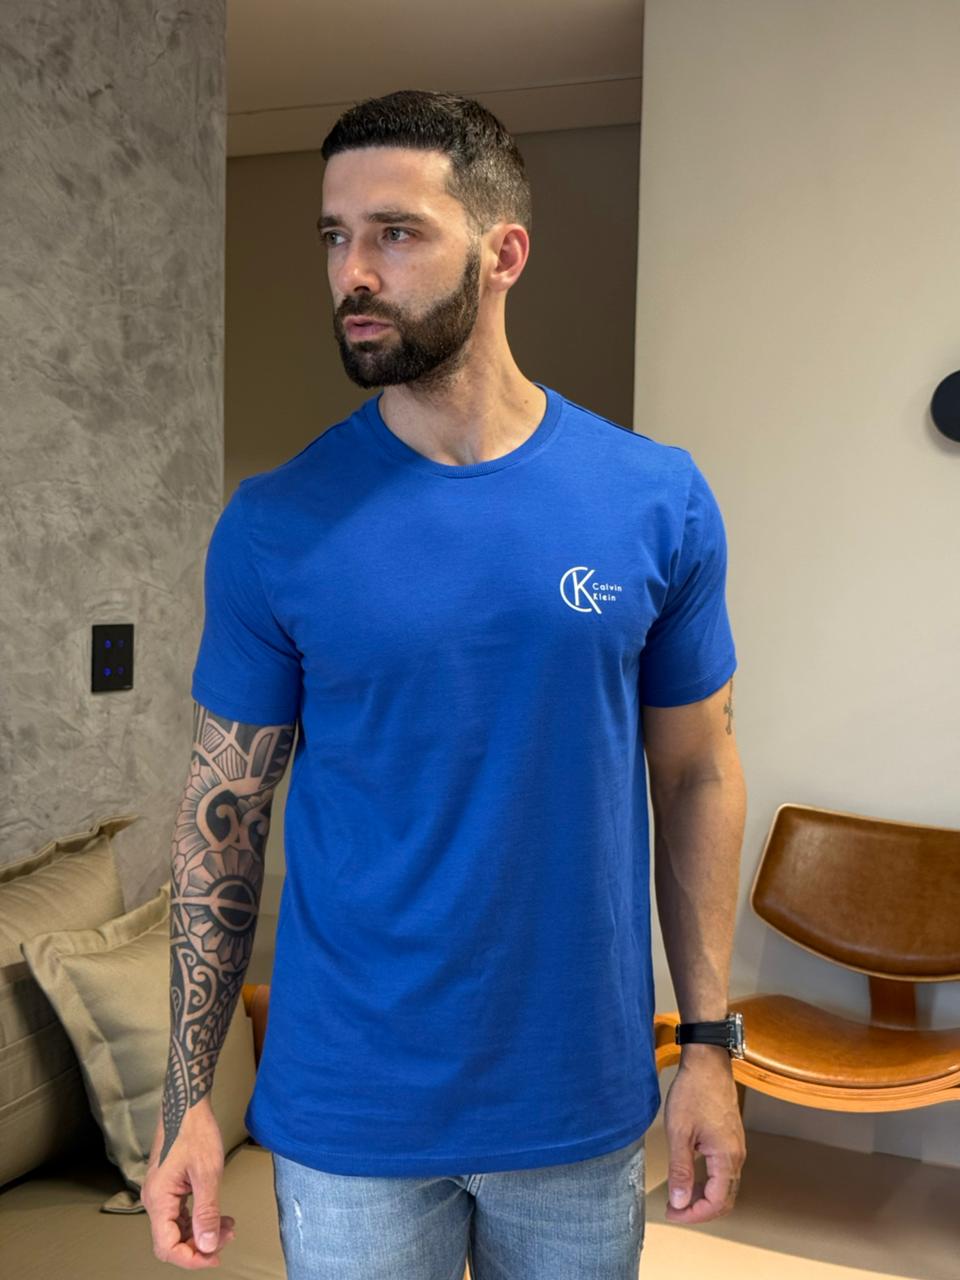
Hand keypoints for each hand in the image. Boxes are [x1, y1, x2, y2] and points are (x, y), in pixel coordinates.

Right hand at [141, 1101, 236, 1268]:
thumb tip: (208, 1244)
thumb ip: (207, 1212)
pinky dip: (198, 1219)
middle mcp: (154, 1199)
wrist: (188, 1105)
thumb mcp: (207, 1173)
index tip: (215, 1257)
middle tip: (227, 1238)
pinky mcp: (168, 1186)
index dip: (191, 1258)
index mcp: (158, 1199)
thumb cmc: (195, 1131)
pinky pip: (179, 1213)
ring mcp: (160, 1193)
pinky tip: (217, 1215)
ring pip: (176, 1228)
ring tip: (227, 1226)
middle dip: (199, 1245)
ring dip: (201, 1232)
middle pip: (171, 1240)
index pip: (167, 1246)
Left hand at [662, 1047, 745, 1224]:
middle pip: (724, 1199)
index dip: (693, 1214)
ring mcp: (736, 1147)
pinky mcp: (731, 1138)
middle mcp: (736, 1156)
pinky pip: (724, 1172)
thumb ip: (680, 1169)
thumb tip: (679, 1201)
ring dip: (704, 1197)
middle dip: (699, 1211)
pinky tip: (690, 1176)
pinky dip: (708, 1182)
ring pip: (725, 1187)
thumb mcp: (679, 1131)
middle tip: (675, 1210)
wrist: (708, 1062)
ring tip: (679, 1196)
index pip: (715, 1203)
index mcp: (726, 1157)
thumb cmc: (693, 1091)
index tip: (672, 1213)